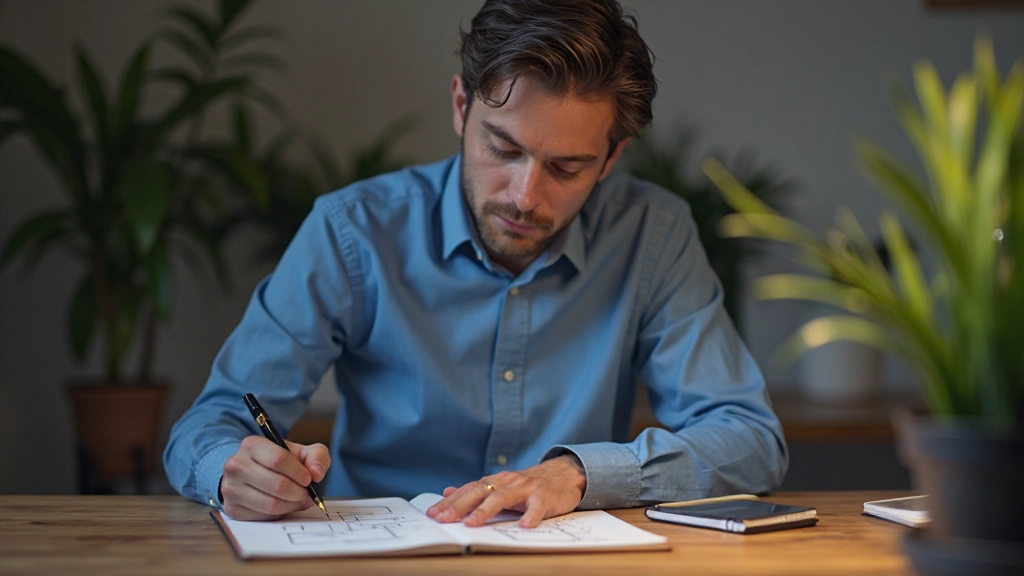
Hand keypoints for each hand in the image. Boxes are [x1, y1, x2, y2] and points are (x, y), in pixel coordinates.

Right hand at [220, 436, 330, 520]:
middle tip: (306, 493)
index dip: (299, 472)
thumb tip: (316, 474)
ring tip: (298, 500)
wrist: (252, 472)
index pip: (278, 459)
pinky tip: (283, 505)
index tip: (308, 479)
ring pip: (271, 504)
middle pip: (277, 485)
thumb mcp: (300, 452)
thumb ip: (316, 456)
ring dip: (291, 505)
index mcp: (252, 445)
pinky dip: (280, 513)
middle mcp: (236, 465)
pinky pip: (263, 516)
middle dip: (298, 492)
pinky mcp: (231, 508)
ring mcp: (230, 488)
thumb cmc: (280, 462)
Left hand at [425, 454, 586, 528]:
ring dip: (486, 510)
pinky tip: (524, 526)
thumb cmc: (529, 487)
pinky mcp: (545, 496)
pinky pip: (538, 507)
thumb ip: (476, 491)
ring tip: (472, 523)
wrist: (564, 474)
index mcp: (496, 481)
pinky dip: (531, 516)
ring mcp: (526, 488)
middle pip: (480, 492)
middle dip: (460, 506)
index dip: (450, 502)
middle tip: (444, 520)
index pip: (468, 491)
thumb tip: (447, 493)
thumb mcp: (501, 486)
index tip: (432, 514)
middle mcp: (508, 482)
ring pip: (503, 497)